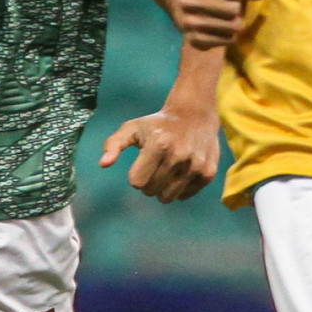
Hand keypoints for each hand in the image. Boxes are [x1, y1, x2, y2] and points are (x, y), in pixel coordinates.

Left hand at [99, 106, 219, 202]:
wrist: (195, 114)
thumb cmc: (157, 123)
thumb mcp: (132, 128)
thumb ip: (113, 144)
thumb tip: (103, 164)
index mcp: (158, 145)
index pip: (137, 182)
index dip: (135, 176)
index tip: (141, 163)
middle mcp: (179, 156)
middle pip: (151, 191)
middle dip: (148, 183)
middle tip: (154, 166)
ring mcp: (195, 166)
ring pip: (168, 197)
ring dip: (163, 188)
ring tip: (167, 170)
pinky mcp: (208, 173)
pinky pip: (184, 196)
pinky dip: (179, 189)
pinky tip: (181, 171)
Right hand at [176, 0, 265, 50]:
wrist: (190, 7)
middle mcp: (188, 0)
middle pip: (233, 10)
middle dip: (239, 8)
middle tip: (233, 4)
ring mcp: (188, 22)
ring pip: (231, 27)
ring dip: (236, 23)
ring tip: (228, 16)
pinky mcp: (192, 40)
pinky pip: (226, 41)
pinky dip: (229, 36)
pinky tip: (222, 27)